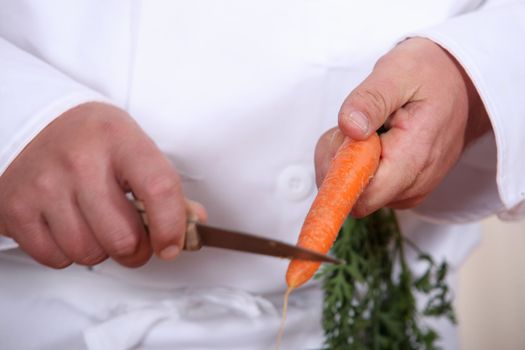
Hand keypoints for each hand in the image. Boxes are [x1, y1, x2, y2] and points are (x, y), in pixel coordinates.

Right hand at [0, 102, 205, 267]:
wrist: (31, 123)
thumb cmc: (90, 137)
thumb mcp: (132, 145)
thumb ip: (163, 185)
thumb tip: (194, 219)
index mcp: (119, 139)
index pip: (159, 189)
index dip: (172, 227)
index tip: (171, 244)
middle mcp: (80, 161)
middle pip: (123, 238)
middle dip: (136, 250)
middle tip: (134, 240)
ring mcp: (45, 185)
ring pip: (89, 253)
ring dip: (100, 250)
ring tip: (96, 225)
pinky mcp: (16, 208)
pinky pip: (56, 258)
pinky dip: (68, 253)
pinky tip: (69, 226)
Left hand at [315, 37, 490, 216]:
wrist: (460, 85)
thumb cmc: (428, 76)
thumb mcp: (397, 73)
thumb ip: (370, 101)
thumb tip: (350, 128)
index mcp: (416, 156)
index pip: (365, 194)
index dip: (340, 171)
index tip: (340, 137)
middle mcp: (415, 183)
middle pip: (355, 196)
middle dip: (340, 163)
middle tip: (352, 126)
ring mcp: (410, 190)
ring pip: (357, 193)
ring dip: (347, 162)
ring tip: (367, 128)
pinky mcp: (404, 190)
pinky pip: (367, 188)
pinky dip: (357, 165)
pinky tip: (372, 141)